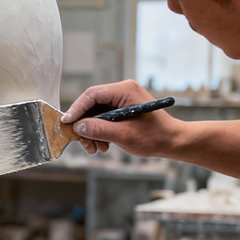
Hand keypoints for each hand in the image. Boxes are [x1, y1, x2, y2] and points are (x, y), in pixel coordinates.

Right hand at [61, 79, 180, 157]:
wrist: (172, 141)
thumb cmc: (154, 136)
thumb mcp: (124, 134)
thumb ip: (99, 129)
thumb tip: (78, 126)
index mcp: (125, 90)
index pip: (92, 95)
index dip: (77, 109)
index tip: (67, 123)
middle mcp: (122, 91)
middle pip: (92, 105)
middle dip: (85, 125)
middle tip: (83, 143)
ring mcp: (122, 100)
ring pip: (96, 114)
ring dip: (92, 132)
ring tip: (96, 148)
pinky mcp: (122, 110)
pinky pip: (103, 119)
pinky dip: (100, 132)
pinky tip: (103, 145)